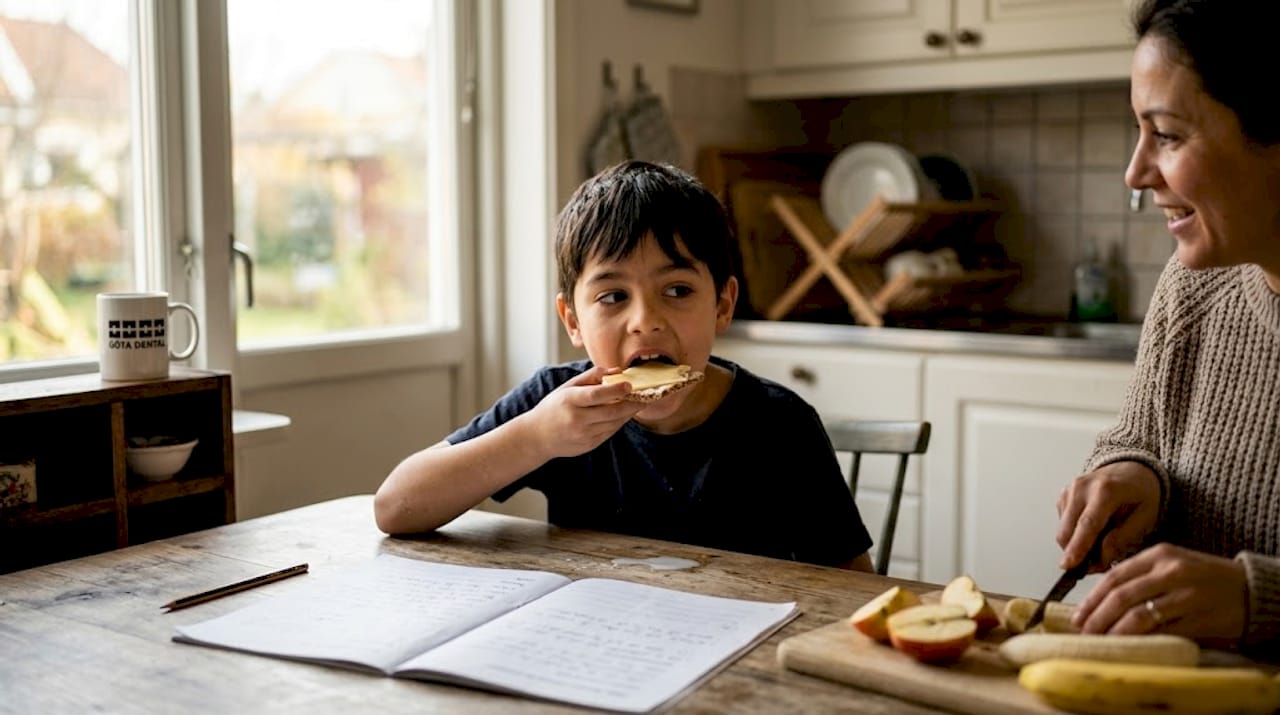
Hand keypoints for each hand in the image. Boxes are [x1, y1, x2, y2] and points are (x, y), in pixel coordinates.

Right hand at [520, 366, 645, 460]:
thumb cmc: (554, 407)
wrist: (537, 437)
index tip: (630, 385)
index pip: (596, 395)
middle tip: (646, 396)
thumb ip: (591, 377)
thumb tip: (615, 370)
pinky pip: (610, 432)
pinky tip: (624, 414)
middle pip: (611, 412)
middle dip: (631, 404)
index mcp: (570, 400)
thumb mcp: (567, 388)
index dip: (615, 390)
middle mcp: (577, 419)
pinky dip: (619, 422)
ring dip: (628, 413)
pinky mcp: (588, 445)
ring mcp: (583, 434)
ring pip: (613, 423)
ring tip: (639, 403)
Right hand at [1056, 461, 1160, 571]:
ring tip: (1099, 547)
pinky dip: (1075, 534)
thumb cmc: (1141, 493)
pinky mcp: (1063, 495)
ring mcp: (1069, 489)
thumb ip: (1122, 538)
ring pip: (1063, 530)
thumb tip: (1100, 558)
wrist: (1131, 470)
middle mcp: (1082, 487)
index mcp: (1106, 490)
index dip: (1078, 547)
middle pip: (1068, 529)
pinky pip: (1063, 524)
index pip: (1087, 524)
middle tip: (1096, 566)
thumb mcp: (1145, 517)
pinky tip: (1092, 532)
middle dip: (1077, 553)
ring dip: (1076, 545)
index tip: (1069, 565)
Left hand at [1073, 543, 1247, 645]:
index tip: (1078, 614)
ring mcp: (1185, 595)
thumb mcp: (1172, 564)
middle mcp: (1171, 571)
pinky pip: (1161, 631)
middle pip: (1121, 596)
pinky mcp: (1198, 617)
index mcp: (1160, 554)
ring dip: (1114, 631)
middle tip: (1084, 631)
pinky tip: (1128, 645)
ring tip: (1102, 640)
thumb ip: (1141, 575)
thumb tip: (1101, 601)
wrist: (1250, 589)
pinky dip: (1140, 640)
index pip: (1115, 576)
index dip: (1092, 597)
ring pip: (1138, 615)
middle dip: (1097, 616)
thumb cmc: (1204, 578)